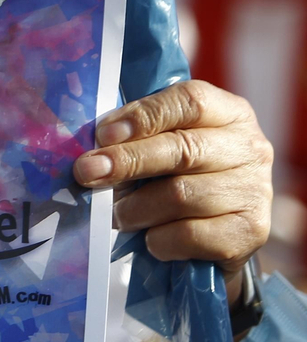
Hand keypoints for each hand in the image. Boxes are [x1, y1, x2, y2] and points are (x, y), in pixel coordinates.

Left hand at [74, 81, 272, 277]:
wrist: (218, 232)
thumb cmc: (180, 175)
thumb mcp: (165, 142)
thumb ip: (137, 134)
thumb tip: (92, 145)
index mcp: (228, 113)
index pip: (189, 102)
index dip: (143, 116)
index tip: (102, 134)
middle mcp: (249, 148)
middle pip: (183, 149)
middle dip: (127, 161)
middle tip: (87, 172)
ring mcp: (255, 191)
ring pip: (181, 195)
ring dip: (136, 208)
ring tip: (118, 214)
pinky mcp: (251, 232)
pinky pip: (190, 235)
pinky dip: (159, 239)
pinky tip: (150, 238)